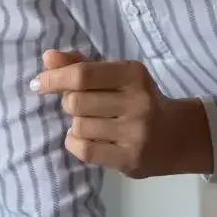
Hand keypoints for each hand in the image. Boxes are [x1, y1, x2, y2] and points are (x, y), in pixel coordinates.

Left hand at [31, 50, 211, 177]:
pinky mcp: (131, 158)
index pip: (83, 74)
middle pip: (76, 101)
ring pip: (79, 126)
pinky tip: (84, 138)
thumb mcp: (116, 76)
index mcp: (133, 74)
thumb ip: (81, 65)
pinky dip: (75, 142)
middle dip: (69, 103)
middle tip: (80, 106)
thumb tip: (48, 57)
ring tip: (91, 123)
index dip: (54, 78)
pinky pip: (85, 150)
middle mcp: (138, 101)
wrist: (178, 136)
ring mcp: (136, 132)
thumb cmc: (138, 100)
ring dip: (76, 124)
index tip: (38, 83)